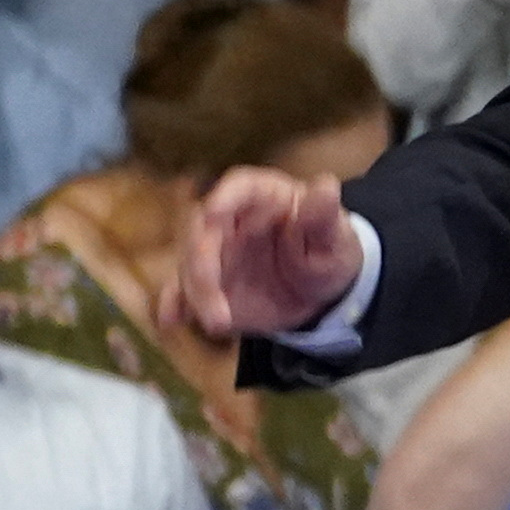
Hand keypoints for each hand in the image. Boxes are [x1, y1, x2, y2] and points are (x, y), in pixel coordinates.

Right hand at [171, 167, 363, 338]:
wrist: (320, 290)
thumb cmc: (328, 250)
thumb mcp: (335, 238)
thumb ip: (325, 216)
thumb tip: (327, 187)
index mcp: (265, 195)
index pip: (240, 186)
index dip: (225, 197)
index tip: (213, 213)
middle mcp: (231, 218)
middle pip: (203, 231)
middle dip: (203, 264)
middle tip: (218, 298)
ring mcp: (214, 251)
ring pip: (189, 264)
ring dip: (196, 293)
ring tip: (219, 323)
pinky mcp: (205, 281)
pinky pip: (181, 289)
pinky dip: (174, 302)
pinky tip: (173, 319)